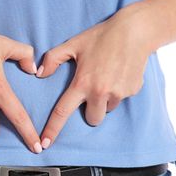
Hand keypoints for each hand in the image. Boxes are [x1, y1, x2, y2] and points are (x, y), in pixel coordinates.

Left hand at [36, 7, 154, 149]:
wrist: (135, 31)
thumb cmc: (101, 36)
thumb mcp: (73, 44)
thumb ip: (53, 59)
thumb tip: (40, 74)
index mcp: (82, 83)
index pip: (63, 112)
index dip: (52, 129)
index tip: (45, 143)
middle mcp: (100, 92)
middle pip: (92, 119)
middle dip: (91, 111)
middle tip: (93, 92)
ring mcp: (118, 93)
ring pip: (108, 109)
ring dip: (105, 100)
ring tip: (107, 77)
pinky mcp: (132, 90)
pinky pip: (121, 98)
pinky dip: (118, 90)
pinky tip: (119, 73)